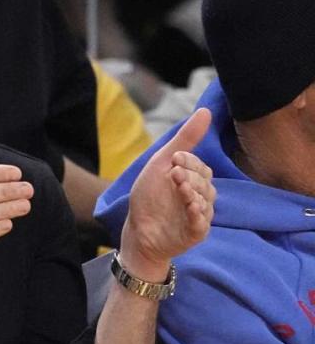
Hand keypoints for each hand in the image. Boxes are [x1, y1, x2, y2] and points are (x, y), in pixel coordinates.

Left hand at [120, 108, 215, 279]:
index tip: (175, 158)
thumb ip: (185, 139)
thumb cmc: (149, 195)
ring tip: (180, 189)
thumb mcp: (162, 163)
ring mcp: (199, 216)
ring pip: (206, 202)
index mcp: (193, 180)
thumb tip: (206, 111)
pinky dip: (197, 214)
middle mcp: (200, 197)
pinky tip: (190, 207)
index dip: (190, 162)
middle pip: (205, 184)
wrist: (137, 228)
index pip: (202, 167)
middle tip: (174, 174)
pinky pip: (202, 223)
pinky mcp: (195, 233)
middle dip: (190, 177)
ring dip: (193, 193)